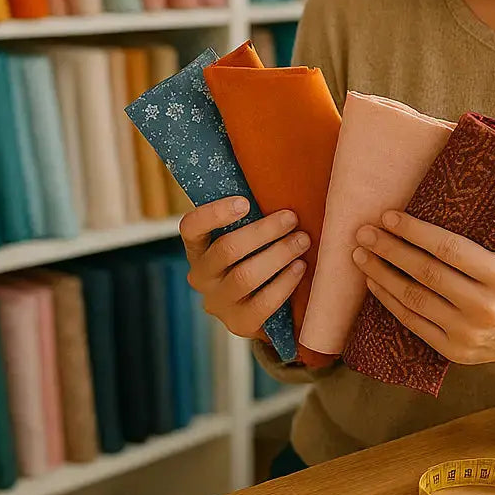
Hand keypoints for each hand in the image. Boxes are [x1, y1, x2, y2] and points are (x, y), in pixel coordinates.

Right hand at [180, 196, 307, 342]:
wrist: (264, 307)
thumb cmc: (257, 255)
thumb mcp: (246, 234)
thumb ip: (252, 212)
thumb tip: (278, 169)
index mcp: (197, 249)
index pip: (191, 228)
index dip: (214, 213)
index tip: (245, 201)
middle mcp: (200, 277)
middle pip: (227, 250)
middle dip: (264, 231)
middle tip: (292, 218)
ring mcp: (217, 303)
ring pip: (245, 276)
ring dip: (278, 254)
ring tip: (303, 241)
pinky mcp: (239, 325)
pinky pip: (262, 304)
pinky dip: (284, 283)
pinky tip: (300, 268)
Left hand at [352, 211, 494, 385]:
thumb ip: (467, 249)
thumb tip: (412, 223)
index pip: (450, 249)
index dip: (415, 232)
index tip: (388, 216)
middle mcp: (485, 307)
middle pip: (426, 273)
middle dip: (390, 250)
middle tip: (364, 233)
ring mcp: (467, 332)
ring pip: (414, 298)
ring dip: (382, 274)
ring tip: (361, 255)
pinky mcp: (452, 349)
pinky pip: (412, 321)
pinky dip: (388, 300)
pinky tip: (374, 282)